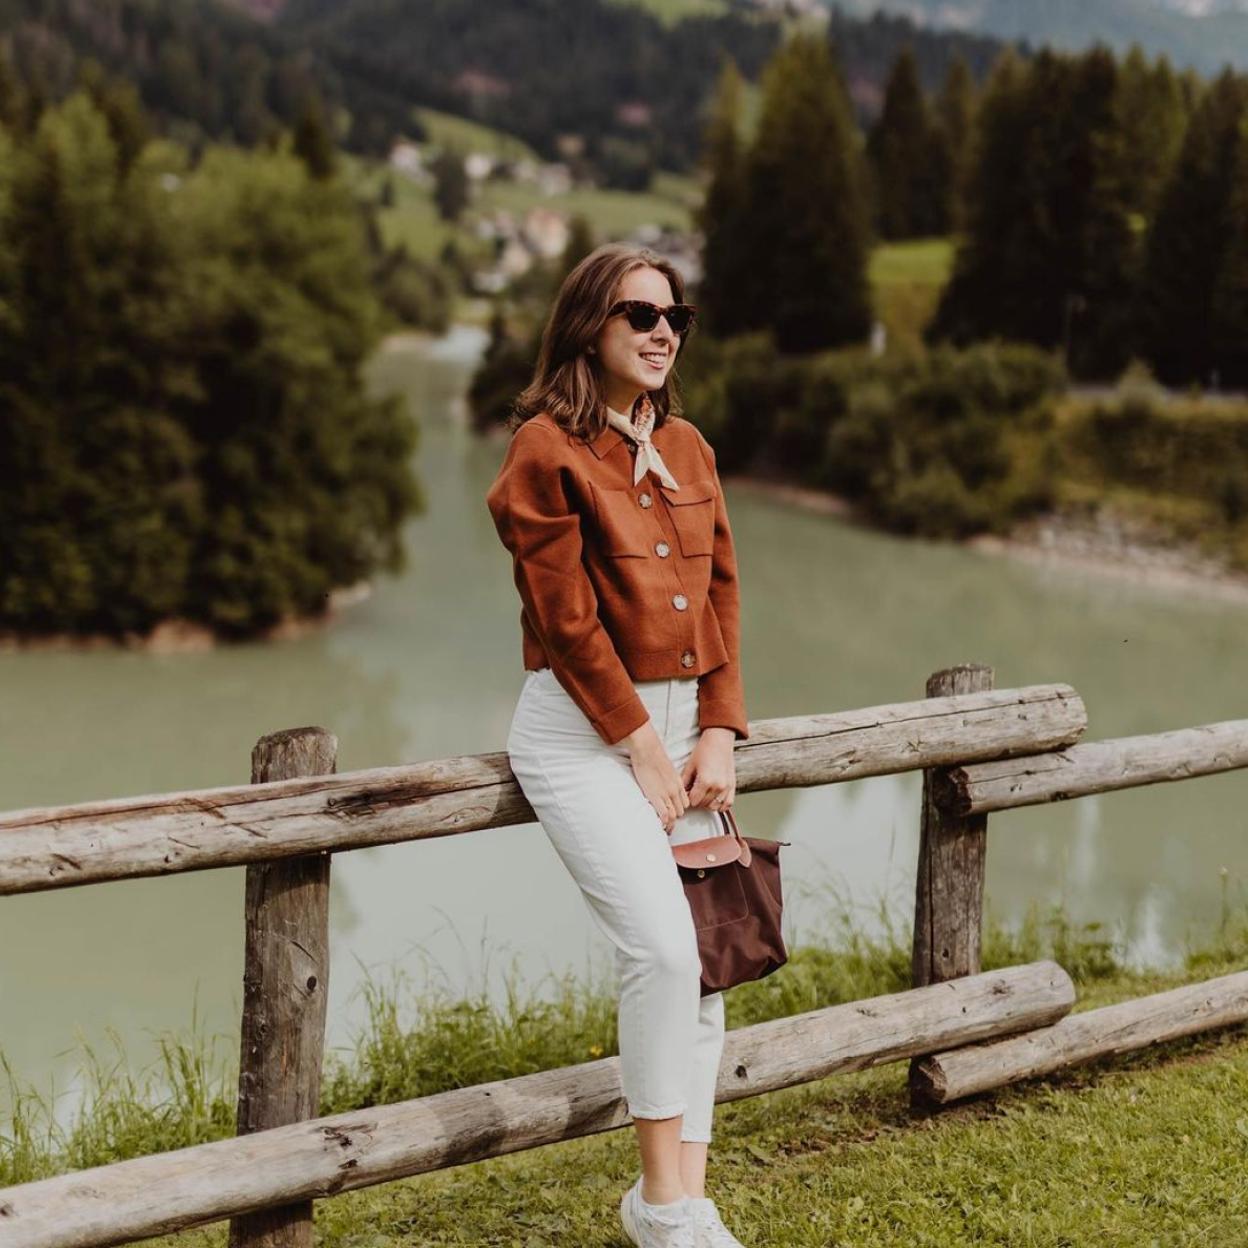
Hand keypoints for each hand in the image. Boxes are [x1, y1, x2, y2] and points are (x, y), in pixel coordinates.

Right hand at [622, 719, 689, 833]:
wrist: (648, 749)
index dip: (678, 810)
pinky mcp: (656, 796)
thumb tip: (664, 784)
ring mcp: (666, 794)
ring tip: (664, 829)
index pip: (685, 803)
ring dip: (669, 823)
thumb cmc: (654, 755)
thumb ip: (669, 779)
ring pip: (674, 815)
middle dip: (674, 818)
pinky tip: (659, 824)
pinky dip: (663, 822)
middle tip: (667, 825)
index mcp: (678, 783)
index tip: (673, 815)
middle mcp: (675, 790)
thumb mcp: (667, 769)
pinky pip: (664, 815)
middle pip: (680, 811)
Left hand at [680, 727, 736, 814]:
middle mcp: (717, 786)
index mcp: (705, 781)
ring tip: (703, 795)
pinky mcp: (733, 785)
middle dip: (696, 801)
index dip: (688, 799)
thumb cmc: (704, 750)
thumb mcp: (690, 765)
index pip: (693, 801)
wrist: (719, 740)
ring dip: (707, 804)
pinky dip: (721, 805)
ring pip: (715, 806)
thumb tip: (680, 793)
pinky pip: (728, 803)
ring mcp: (726, 787)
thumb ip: (684, 782)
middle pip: (703, 804)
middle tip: (693, 793)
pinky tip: (715, 800)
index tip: (687, 794)